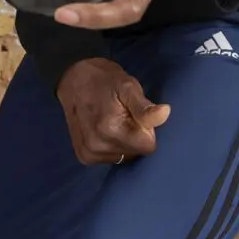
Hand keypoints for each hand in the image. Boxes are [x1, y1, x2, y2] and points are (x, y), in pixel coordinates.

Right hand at [56, 58, 171, 164]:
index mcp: (110, 129)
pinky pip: (111, 159)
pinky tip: (103, 130)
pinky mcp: (84, 156)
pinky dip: (111, 146)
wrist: (73, 79)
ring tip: (111, 120)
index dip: (146, 129)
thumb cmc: (104, 80)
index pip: (148, 146)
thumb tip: (165, 113)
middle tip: (122, 114)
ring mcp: (89, 153)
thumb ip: (145, 106)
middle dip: (134, 135)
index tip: (134, 114)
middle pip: (136, 153)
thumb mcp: (127, 86)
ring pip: (124, 157)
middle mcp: (97, 146)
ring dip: (122, 141)